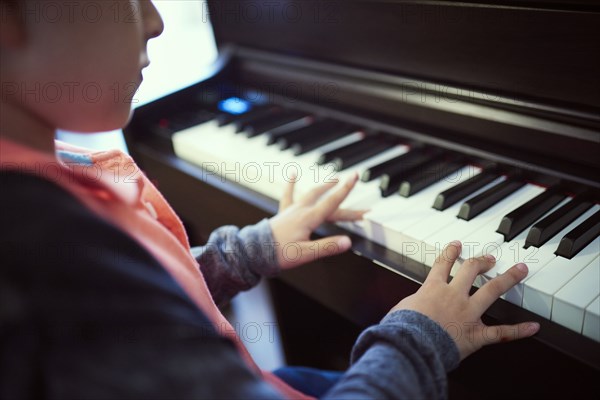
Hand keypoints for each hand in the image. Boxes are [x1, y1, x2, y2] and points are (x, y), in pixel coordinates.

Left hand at [269, 173, 366, 268]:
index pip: (332, 202)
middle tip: (353, 182)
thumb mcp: (306, 253)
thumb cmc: (279, 253)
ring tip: (334, 179)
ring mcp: (292, 210)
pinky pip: (288, 195)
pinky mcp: (283, 214)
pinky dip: (290, 185)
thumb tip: (347, 242)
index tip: (355, 177)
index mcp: (309, 218)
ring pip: (310, 194)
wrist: (254, 251)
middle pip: (327, 201)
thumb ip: (327, 246)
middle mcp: (301, 210)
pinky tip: (292, 174)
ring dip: (323, 186)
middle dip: (341, 192)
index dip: (345, 190)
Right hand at [390, 241, 539, 359]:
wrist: (411, 343)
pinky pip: (501, 332)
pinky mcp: (476, 334)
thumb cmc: (402, 328)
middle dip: (481, 261)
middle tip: (490, 258)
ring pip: (491, 291)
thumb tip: (408, 308)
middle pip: (471, 271)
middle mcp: (453, 296)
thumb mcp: (401, 309)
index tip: (457, 246)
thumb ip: (411, 304)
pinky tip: (534, 327)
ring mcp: (467, 313)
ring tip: (519, 270)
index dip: (451, 253)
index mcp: (433, 289)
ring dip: (507, 278)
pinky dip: (519, 331)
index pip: (443, 264)